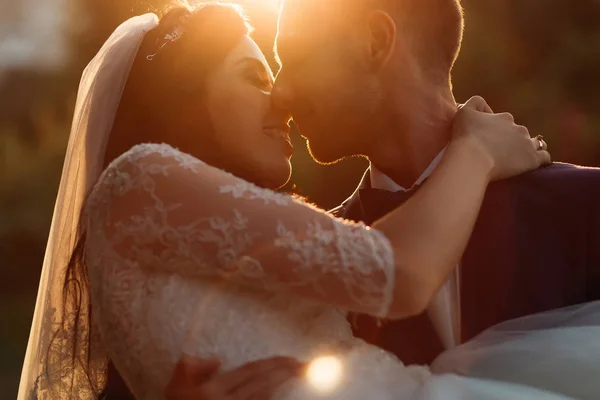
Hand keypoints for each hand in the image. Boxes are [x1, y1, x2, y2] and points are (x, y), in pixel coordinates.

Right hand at [164, 356, 303, 399]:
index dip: (274, 363)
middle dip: (287, 372)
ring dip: (284, 386)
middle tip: (306, 366)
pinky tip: (283, 396)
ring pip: (266, 398)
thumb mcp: (175, 390)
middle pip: (264, 383)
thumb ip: (191, 369)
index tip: (293, 359)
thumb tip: (218, 360)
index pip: (251, 371)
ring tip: (301, 376)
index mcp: (212, 391)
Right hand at [452, 96, 550, 180]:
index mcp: (504, 118)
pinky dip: (540, 159)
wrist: (472, 158)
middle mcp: (519, 128)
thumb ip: (474, 103)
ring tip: (518, 158)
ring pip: (535, 143)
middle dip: (511, 140)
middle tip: (498, 152)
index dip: (496, 130)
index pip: (504, 122)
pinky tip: (532, 164)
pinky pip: (544, 157)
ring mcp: (527, 144)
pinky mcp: (532, 160)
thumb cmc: (466, 136)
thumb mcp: (464, 112)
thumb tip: (481, 102)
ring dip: (528, 148)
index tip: (487, 141)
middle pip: (518, 133)